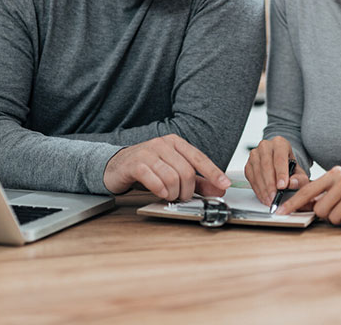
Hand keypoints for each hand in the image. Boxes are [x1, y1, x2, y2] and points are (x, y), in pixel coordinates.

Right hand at [103, 134, 230, 200]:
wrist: (116, 166)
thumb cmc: (147, 168)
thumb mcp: (174, 172)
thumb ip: (198, 181)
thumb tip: (219, 189)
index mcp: (175, 143)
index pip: (199, 158)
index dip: (213, 173)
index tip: (224, 185)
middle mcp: (162, 144)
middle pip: (186, 171)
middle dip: (188, 190)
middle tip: (183, 197)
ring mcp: (148, 152)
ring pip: (172, 177)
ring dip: (174, 192)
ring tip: (169, 195)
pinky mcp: (134, 164)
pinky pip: (154, 180)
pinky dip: (160, 191)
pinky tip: (160, 193)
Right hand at [244, 136, 309, 205]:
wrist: (281, 164)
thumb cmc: (289, 166)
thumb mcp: (299, 172)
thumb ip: (299, 178)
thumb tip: (292, 183)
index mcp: (280, 143)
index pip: (279, 157)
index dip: (281, 173)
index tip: (282, 186)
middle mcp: (265, 146)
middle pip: (266, 165)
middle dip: (270, 184)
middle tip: (274, 196)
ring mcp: (255, 154)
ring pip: (257, 172)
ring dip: (263, 188)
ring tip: (269, 199)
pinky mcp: (248, 164)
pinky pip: (251, 178)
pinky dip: (257, 189)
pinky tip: (263, 196)